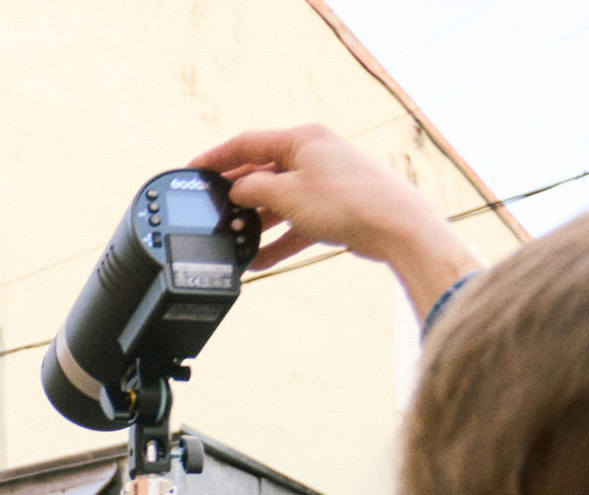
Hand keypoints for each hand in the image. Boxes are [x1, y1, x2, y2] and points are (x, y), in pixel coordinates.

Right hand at [189, 125, 480, 318]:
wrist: (396, 226)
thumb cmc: (346, 200)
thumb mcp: (287, 194)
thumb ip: (252, 191)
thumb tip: (235, 191)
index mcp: (302, 140)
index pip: (248, 143)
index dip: (216, 157)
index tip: (192, 170)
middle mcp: (314, 156)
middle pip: (262, 174)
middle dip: (236, 195)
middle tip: (210, 211)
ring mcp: (325, 182)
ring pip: (278, 201)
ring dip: (255, 223)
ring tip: (232, 241)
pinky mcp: (333, 209)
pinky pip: (295, 224)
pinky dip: (278, 240)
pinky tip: (258, 260)